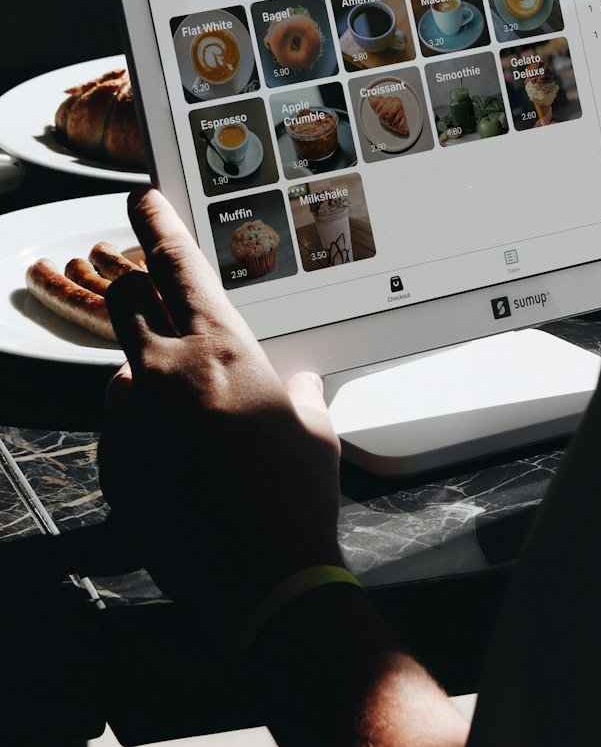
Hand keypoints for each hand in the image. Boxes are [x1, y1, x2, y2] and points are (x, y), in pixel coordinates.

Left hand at [98, 188, 342, 623]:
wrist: (262, 577)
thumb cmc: (294, 496)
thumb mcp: (313, 426)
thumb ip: (295, 391)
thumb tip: (292, 387)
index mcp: (222, 347)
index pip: (176, 262)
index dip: (156, 221)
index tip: (142, 196)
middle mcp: (167, 371)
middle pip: (125, 297)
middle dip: (136, 290)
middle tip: (159, 303)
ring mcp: (135, 420)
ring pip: (121, 367)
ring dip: (146, 375)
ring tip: (190, 418)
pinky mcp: (115, 465)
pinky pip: (120, 428)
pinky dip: (143, 433)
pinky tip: (181, 464)